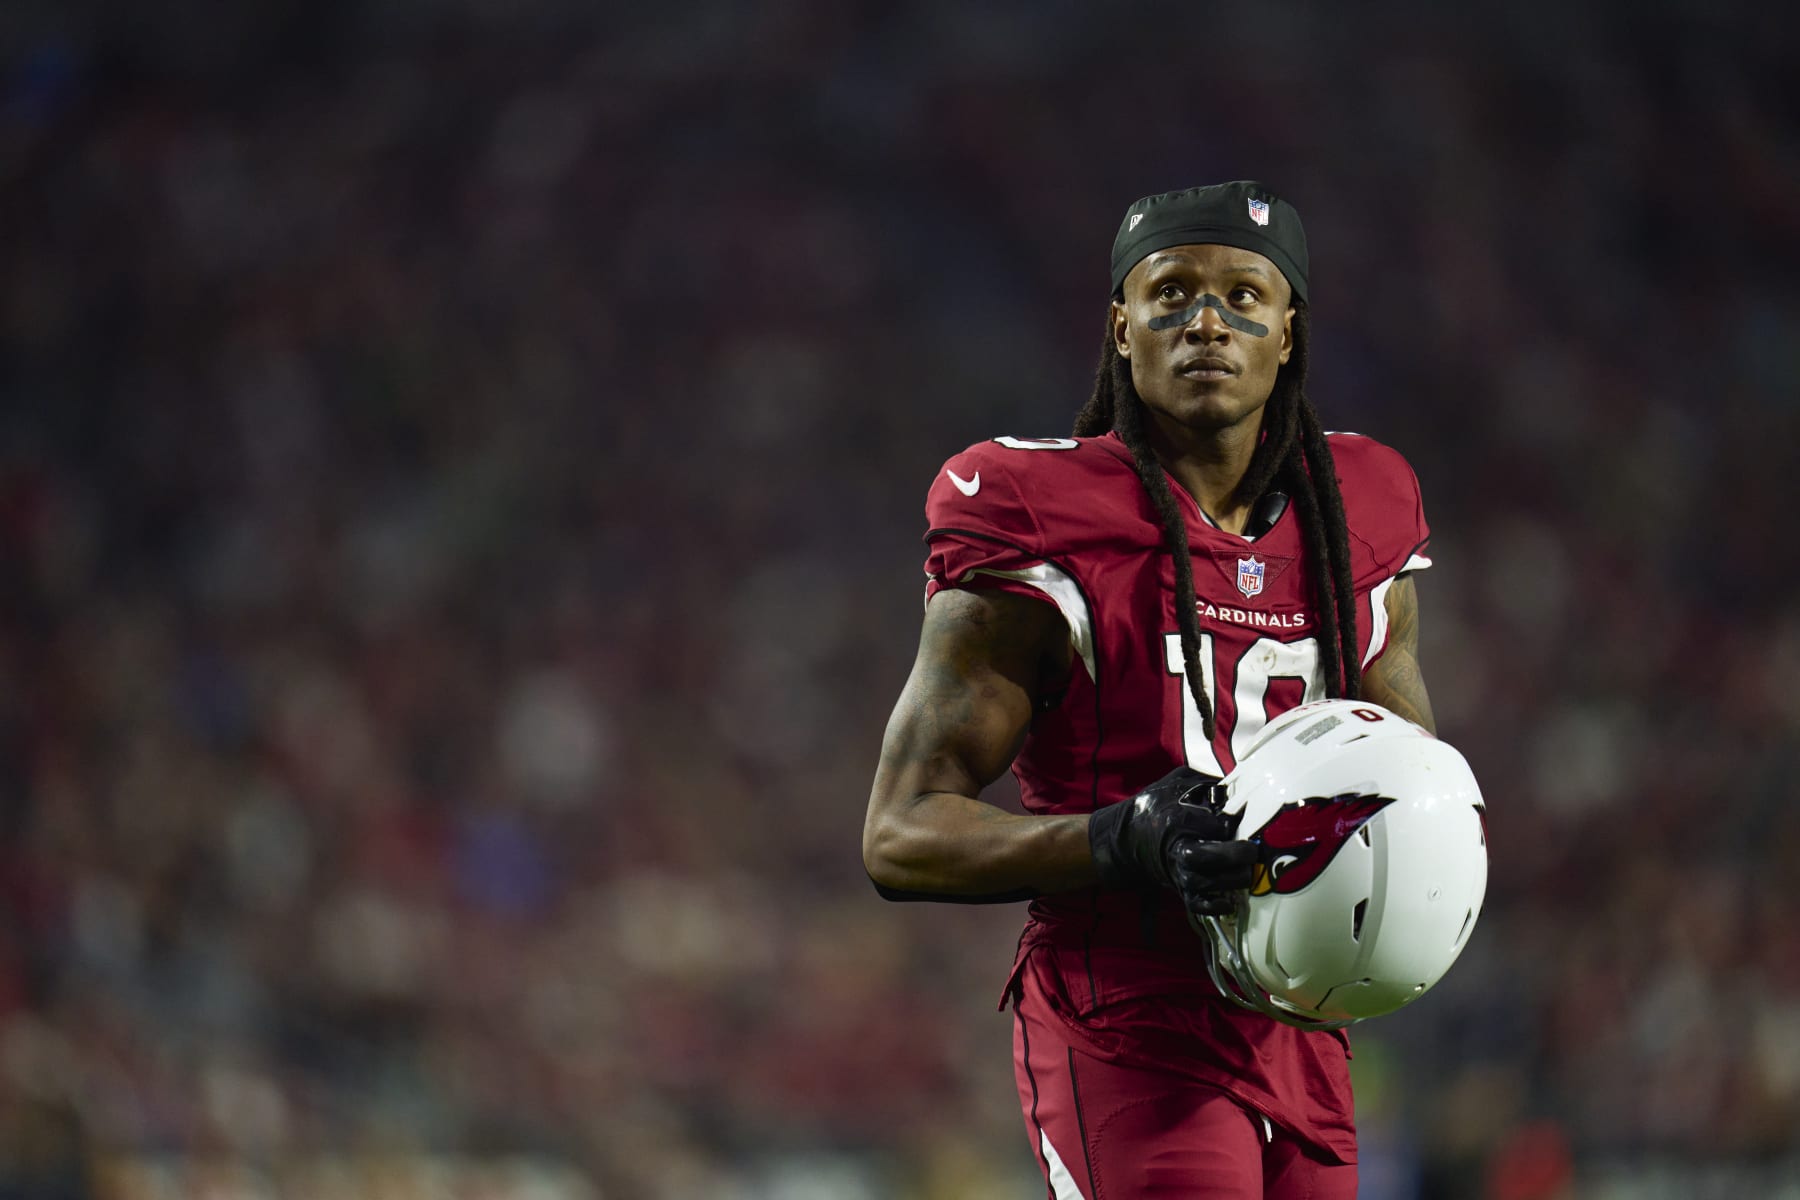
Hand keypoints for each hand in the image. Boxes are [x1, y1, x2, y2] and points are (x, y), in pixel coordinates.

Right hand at [1088, 767, 1256, 914]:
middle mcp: (1179, 848)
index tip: (1248, 817)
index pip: (1219, 824)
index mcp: (1178, 820)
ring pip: (1212, 884)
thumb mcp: (1175, 783)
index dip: (1239, 821)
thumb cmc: (1155, 807)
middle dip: (1241, 853)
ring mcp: (1179, 873)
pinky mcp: (1180, 891)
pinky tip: (1231, 898)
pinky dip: (1218, 906)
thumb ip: (1205, 781)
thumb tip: (1237, 782)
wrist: (1125, 839)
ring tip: (1248, 868)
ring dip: (1237, 878)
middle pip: (1215, 857)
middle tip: (1254, 847)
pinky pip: (1201, 906)